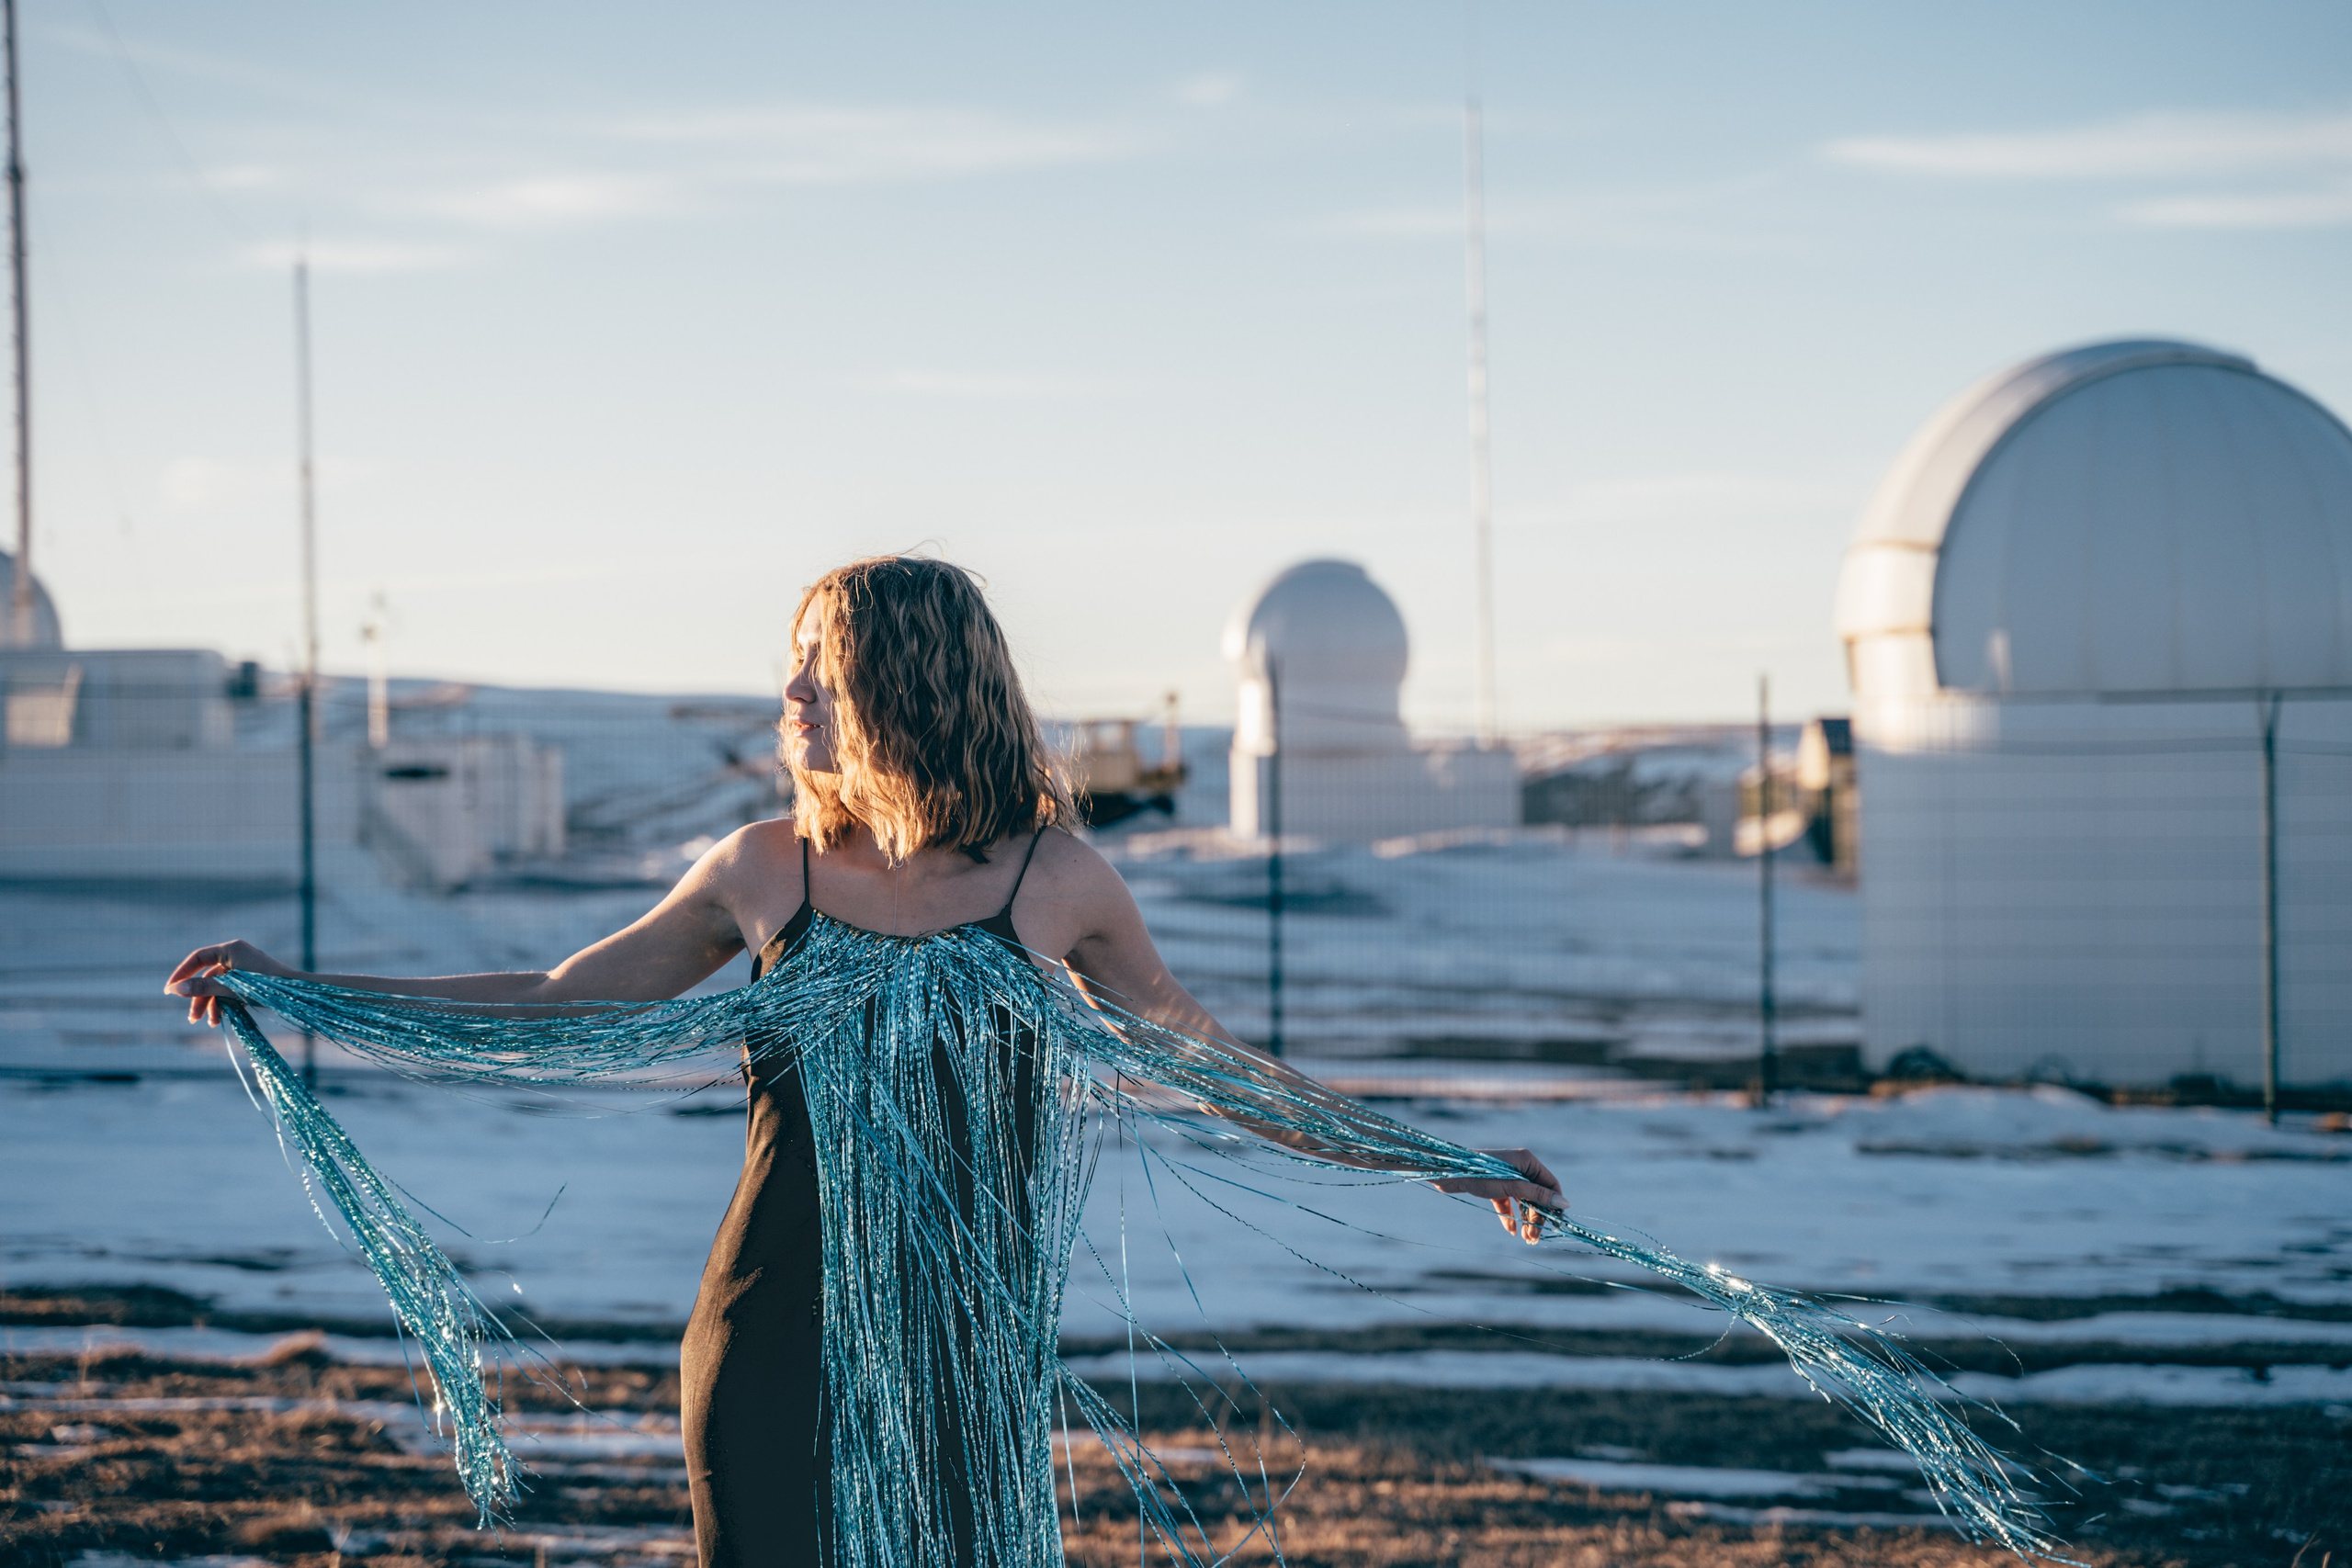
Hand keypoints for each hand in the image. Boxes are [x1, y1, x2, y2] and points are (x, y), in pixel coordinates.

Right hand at [166, 941, 292, 1026]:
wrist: (299, 994)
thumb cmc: (266, 987)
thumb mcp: (230, 989)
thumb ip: (203, 988)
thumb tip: (174, 990)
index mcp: (231, 949)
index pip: (198, 958)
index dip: (182, 974)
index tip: (169, 991)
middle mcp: (236, 954)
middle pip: (208, 975)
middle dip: (199, 997)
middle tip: (192, 1018)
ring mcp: (244, 967)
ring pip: (219, 985)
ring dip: (212, 1004)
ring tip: (210, 1023)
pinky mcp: (251, 980)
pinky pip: (231, 989)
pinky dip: (225, 1003)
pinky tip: (221, 1019)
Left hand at [1432, 1147, 1565, 1244]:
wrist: (1449, 1173)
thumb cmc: (1482, 1174)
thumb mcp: (1513, 1186)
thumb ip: (1538, 1195)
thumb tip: (1564, 1204)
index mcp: (1527, 1161)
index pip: (1550, 1184)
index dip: (1554, 1204)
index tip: (1556, 1225)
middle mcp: (1519, 1167)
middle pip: (1536, 1196)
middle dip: (1536, 1217)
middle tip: (1534, 1238)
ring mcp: (1507, 1177)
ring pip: (1522, 1201)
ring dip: (1525, 1219)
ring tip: (1525, 1238)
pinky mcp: (1494, 1186)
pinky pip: (1508, 1203)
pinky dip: (1510, 1216)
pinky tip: (1510, 1231)